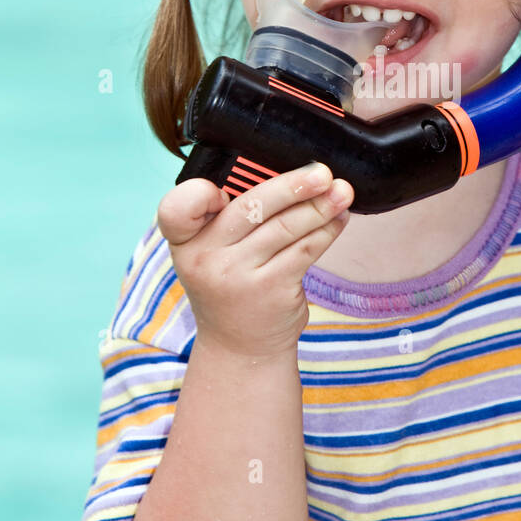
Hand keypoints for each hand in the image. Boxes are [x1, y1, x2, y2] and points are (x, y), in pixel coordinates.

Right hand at [156, 163, 353, 361]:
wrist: (240, 347)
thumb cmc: (230, 286)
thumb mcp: (213, 253)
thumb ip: (232, 217)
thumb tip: (293, 177)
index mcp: (184, 241)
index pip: (178, 208)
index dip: (199, 193)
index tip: (229, 182)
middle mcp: (205, 258)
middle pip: (250, 206)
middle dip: (292, 185)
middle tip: (322, 172)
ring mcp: (238, 275)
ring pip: (286, 226)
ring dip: (320, 206)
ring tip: (342, 192)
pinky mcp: (272, 288)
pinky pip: (305, 249)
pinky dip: (326, 230)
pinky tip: (338, 219)